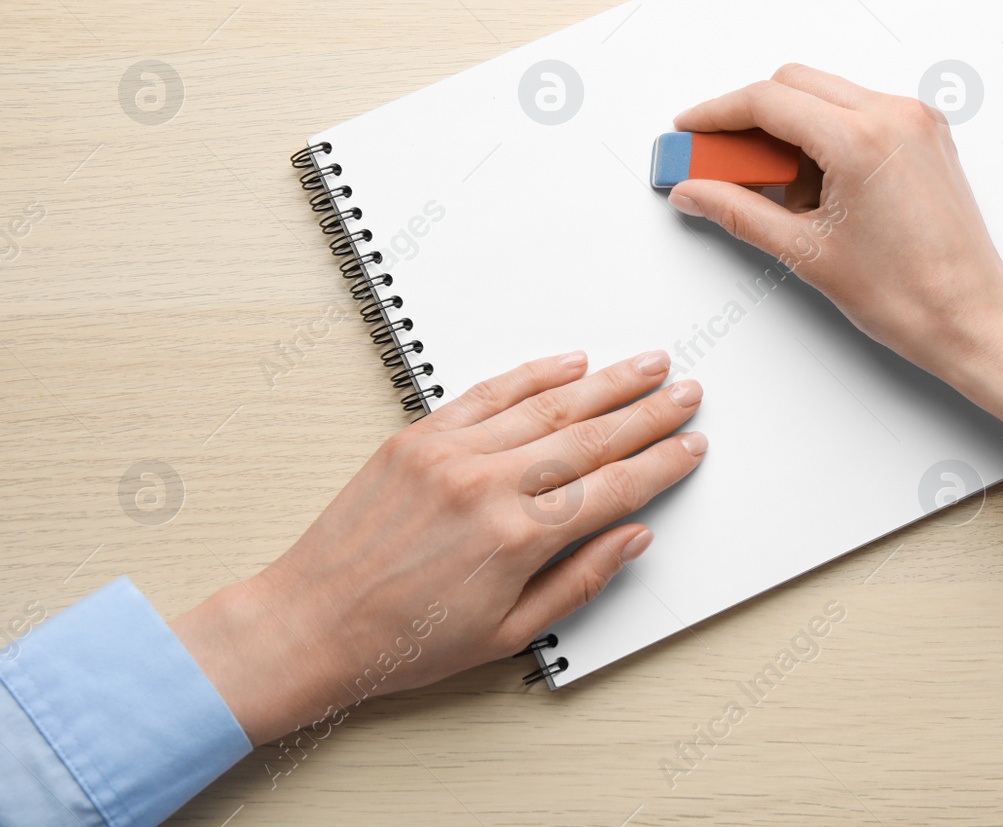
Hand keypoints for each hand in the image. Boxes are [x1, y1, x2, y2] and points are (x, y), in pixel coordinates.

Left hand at [171, 350, 704, 743]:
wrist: (310, 624)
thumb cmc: (403, 641)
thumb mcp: (508, 635)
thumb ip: (580, 579)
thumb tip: (633, 537)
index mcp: (518, 539)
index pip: (614, 488)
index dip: (661, 464)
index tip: (691, 446)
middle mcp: (489, 485)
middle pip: (592, 438)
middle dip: (648, 413)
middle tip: (686, 393)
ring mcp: (451, 453)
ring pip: (548, 406)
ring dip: (606, 382)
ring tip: (647, 365)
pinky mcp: (417, 437)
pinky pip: (488, 394)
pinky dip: (534, 373)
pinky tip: (570, 361)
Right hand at [671, 65, 1002, 583]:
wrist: (974, 319)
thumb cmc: (909, 296)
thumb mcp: (806, 253)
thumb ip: (740, 212)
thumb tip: (694, 192)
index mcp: (861, 138)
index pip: (767, 100)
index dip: (716, 114)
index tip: (689, 131)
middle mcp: (893, 115)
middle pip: (794, 84)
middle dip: (749, 119)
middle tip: (718, 162)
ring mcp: (915, 121)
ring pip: (826, 95)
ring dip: (789, 128)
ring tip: (774, 190)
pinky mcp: (927, 135)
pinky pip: (859, 113)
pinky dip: (826, 136)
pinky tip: (814, 187)